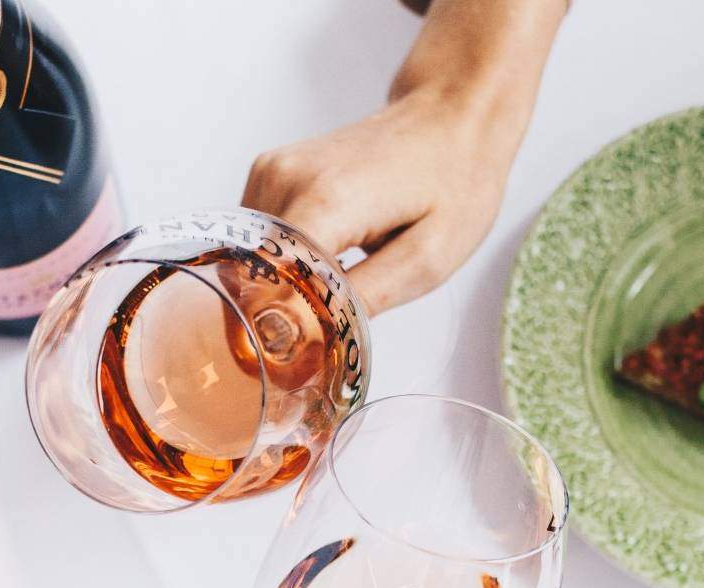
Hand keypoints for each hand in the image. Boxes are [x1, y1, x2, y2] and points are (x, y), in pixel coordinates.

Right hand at [242, 0, 564, 314]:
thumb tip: (309, 333)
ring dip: (282, 283)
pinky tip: (327, 258)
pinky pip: (258, 237)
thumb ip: (365, 298)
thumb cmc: (452, 182)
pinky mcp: (269, 170)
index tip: (305, 357)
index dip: (280, 326)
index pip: (266, 281)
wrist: (451, 115)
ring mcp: (271, 169)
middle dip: (278, 311)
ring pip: (250, 258)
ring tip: (338, 283)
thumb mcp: (430, 258)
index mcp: (326, 201)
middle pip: (252, 273)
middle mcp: (285, 178)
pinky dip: (284, 258)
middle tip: (329, 327)